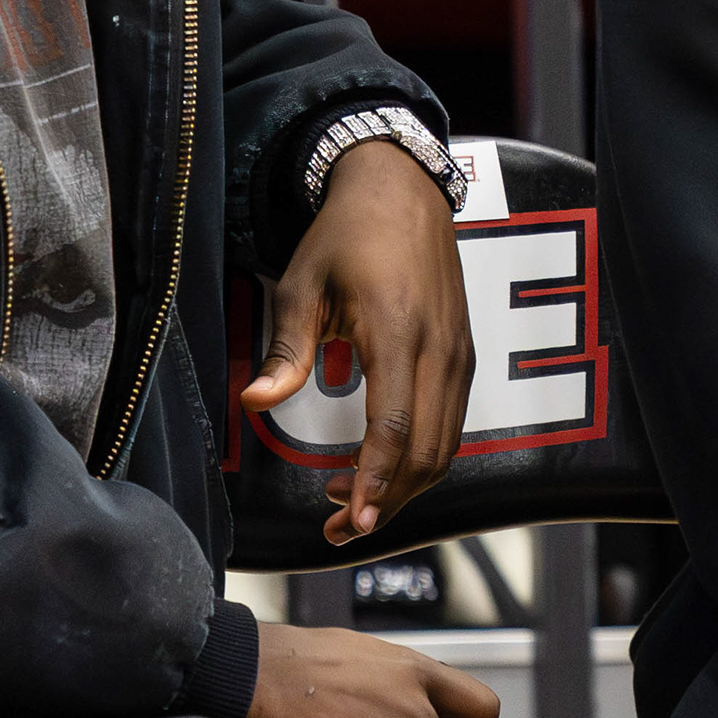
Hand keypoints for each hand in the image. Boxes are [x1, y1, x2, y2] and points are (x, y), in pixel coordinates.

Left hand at [238, 139, 472, 544]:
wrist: (401, 190)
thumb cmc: (348, 235)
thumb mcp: (302, 286)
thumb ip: (286, 350)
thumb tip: (254, 401)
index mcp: (399, 332)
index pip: (395, 425)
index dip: (375, 480)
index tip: (352, 518)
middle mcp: (441, 349)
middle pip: (427, 450)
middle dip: (386, 500)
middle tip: (339, 527)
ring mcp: (459, 353)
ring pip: (446, 444)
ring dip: (403, 484)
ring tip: (350, 500)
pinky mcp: (463, 355)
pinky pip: (451, 423)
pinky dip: (420, 457)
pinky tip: (379, 464)